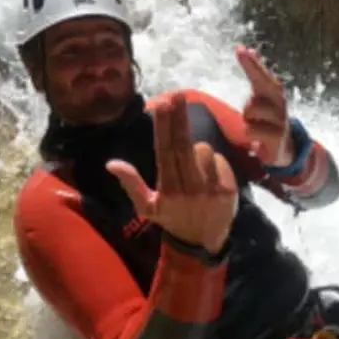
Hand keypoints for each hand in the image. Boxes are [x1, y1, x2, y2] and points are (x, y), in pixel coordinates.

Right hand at [106, 93, 237, 253]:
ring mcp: (210, 188)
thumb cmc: (172, 219)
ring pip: (205, 150)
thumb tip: (111, 163)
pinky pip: (220, 162)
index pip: (165, 150)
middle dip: (179, 118)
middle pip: (183, 144)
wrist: (202, 244)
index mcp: (167, 189)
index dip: (164, 126)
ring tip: (195, 166)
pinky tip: (209, 175)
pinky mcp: (227, 190)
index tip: (163, 103)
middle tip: (177, 95)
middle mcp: (188, 187)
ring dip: (199, 150)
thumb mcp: (147, 207)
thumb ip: (131, 184)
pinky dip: (214, 163)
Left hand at [236, 45, 292, 166]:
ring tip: (254, 124)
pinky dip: (249, 133)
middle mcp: (279, 103)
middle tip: (241, 54)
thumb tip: (248, 49)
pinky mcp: (277, 137)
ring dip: (247, 117)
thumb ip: (256, 75)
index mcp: (274, 93)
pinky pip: (252, 130)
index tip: (240, 48)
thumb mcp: (262, 97)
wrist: (284, 150)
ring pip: (251, 110)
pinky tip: (254, 138)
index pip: (262, 74)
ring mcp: (280, 120)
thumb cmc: (268, 121)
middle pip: (265, 84)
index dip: (252, 62)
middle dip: (253, 67)